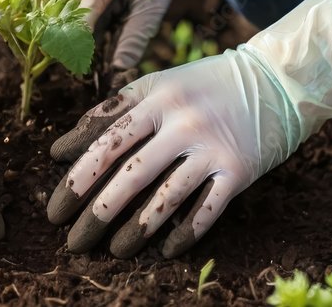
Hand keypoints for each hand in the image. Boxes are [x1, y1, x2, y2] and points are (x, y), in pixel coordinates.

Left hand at [47, 0, 331, 257]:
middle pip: (130, 175)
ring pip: (166, 199)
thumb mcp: (157, 86)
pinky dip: (184, 233)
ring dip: (135, 231)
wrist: (275, 80)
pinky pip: (206, 210)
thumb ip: (111, 113)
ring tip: (114, 251)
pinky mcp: (239, 170)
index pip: (106, 142)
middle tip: (72, 240)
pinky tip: (165, 251)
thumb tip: (60, 150)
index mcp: (155, 98)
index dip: (77, 177)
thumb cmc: (203, 86)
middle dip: (96, 212)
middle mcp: (182, 122)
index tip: (55, 206)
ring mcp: (212, 147)